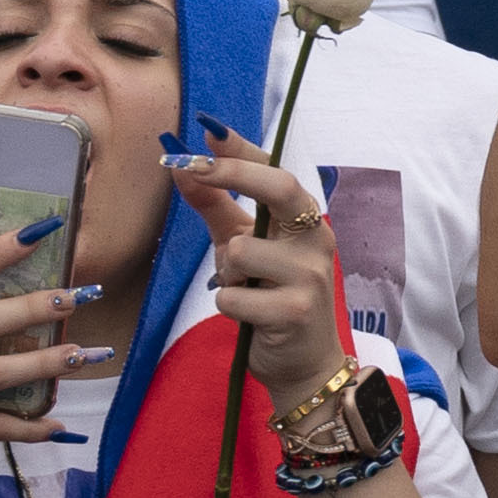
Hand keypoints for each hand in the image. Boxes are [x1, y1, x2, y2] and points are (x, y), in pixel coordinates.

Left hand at [178, 147, 358, 398]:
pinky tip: (250, 317)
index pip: (276, 169)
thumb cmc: (271, 298)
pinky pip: (233, 295)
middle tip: (192, 168)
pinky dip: (229, 305)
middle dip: (234, 174)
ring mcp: (310, 275)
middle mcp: (316, 239)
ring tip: (244, 289)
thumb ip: (215, 207)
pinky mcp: (295, 311)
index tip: (206, 132)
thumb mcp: (242, 246)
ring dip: (226, 273)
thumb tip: (181, 165)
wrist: (304, 365)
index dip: (241, 150)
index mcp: (304, 219)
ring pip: (239, 251)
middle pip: (278, 187)